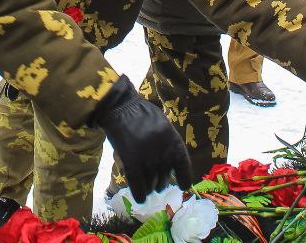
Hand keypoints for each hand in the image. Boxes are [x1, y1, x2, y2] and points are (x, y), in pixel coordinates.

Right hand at [90, 76, 192, 199]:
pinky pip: (137, 184)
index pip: (183, 164)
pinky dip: (139, 193)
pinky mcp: (130, 161)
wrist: (120, 107)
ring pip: (151, 182)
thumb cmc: (142, 113)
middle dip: (162, 183)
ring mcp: (146, 157)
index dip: (184, 178)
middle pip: (165, 176)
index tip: (183, 186)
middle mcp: (162, 151)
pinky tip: (140, 198)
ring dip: (150, 187)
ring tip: (148, 188)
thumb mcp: (163, 125)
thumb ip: (168, 143)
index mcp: (172, 140)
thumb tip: (172, 163)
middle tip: (158, 185)